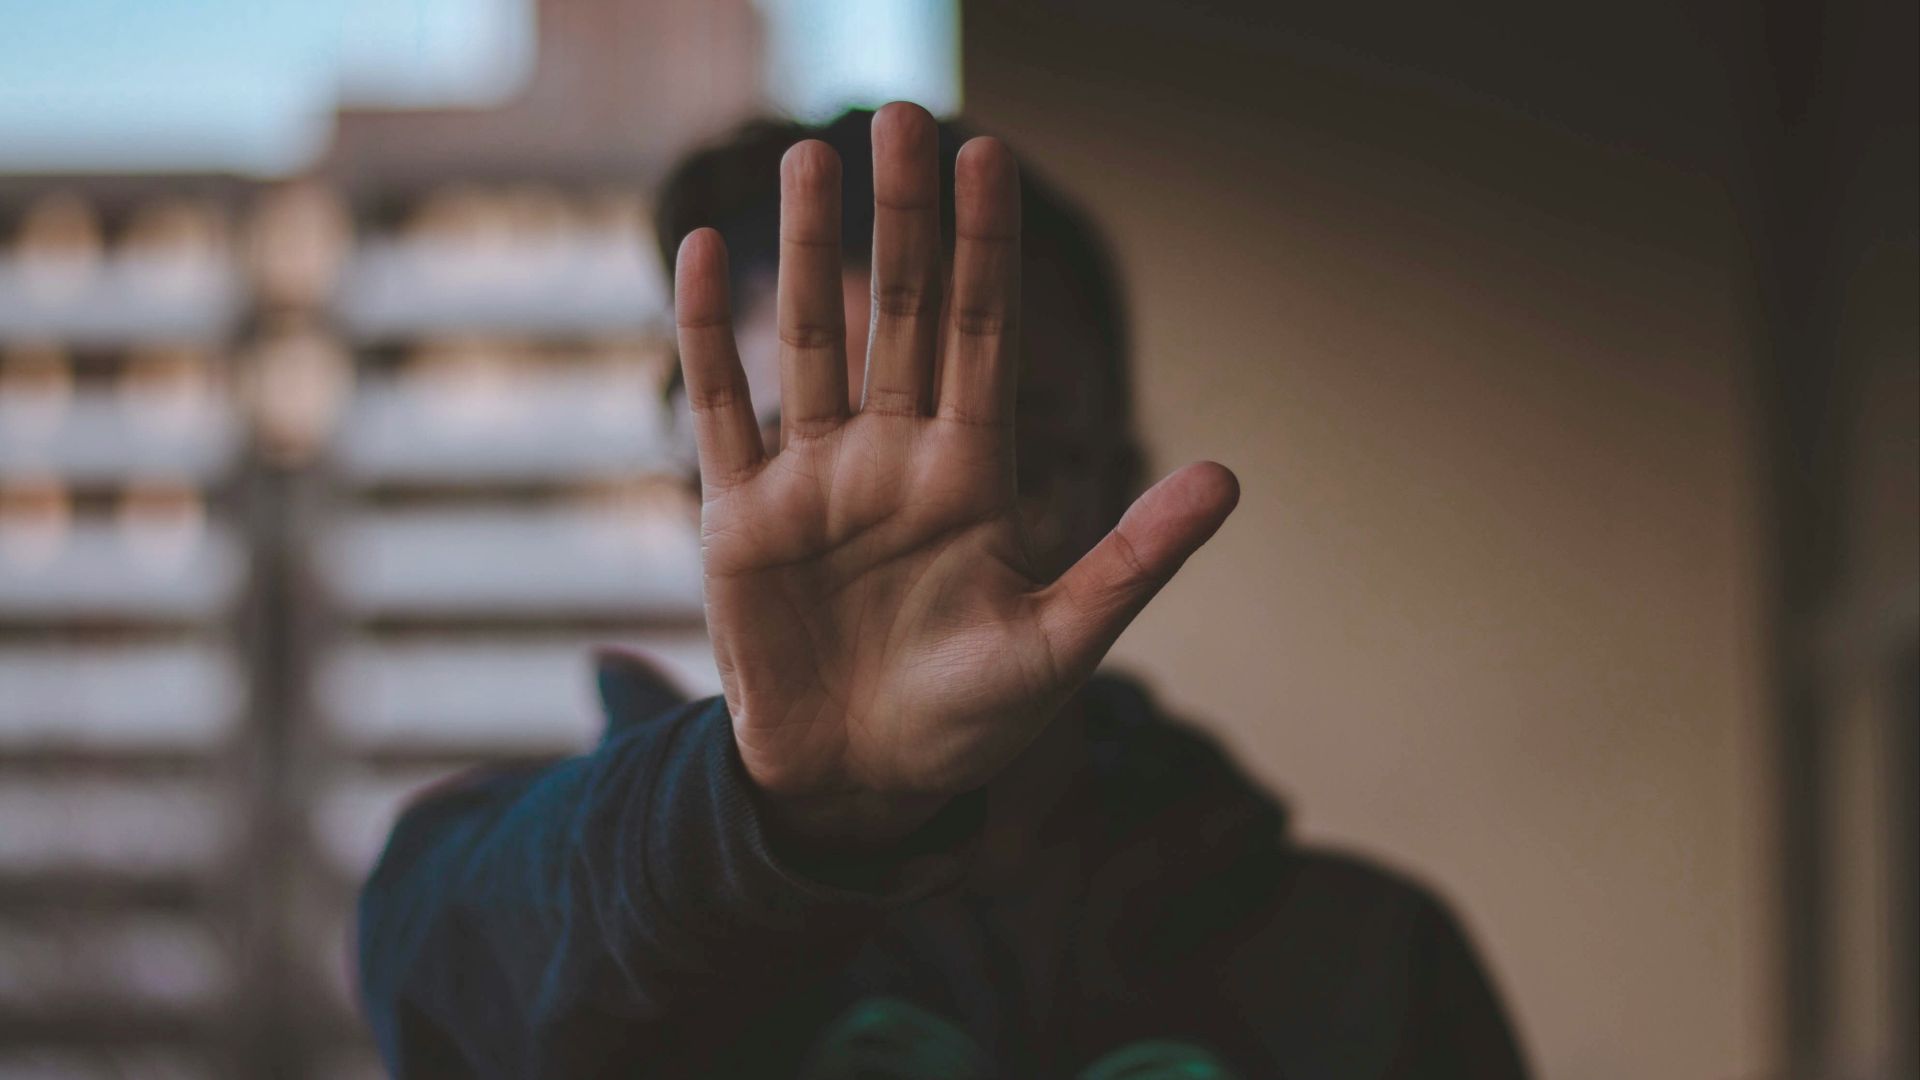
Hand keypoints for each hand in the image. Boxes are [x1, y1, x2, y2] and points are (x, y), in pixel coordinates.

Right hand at [674, 103, 1238, 847]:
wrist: (863, 787)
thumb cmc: (971, 722)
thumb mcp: (1065, 645)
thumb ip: (1134, 557)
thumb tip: (1230, 477)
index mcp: (973, 474)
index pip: (985, 332)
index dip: (987, 245)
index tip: (986, 154)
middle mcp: (894, 456)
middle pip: (903, 313)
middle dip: (902, 218)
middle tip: (898, 115)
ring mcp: (815, 479)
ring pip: (814, 339)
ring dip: (812, 252)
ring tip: (811, 159)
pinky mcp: (740, 516)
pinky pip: (723, 406)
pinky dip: (708, 333)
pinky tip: (703, 254)